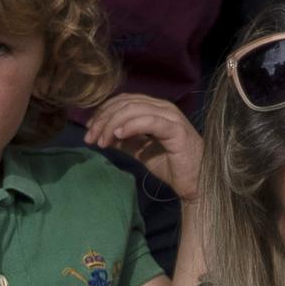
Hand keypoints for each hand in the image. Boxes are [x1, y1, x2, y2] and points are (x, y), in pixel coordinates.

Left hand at [83, 92, 204, 200]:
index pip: (123, 101)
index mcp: (154, 109)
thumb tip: (104, 134)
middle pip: (125, 103)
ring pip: (133, 109)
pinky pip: (148, 121)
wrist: (196, 183)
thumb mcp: (141, 151)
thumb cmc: (172, 166)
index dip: (103, 112)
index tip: (88, 130)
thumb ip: (125, 140)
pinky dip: (130, 126)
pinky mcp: (175, 129)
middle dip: (103, 119)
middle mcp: (162, 107)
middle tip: (89, 138)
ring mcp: (170, 116)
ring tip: (101, 141)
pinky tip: (117, 136)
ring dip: (112, 124)